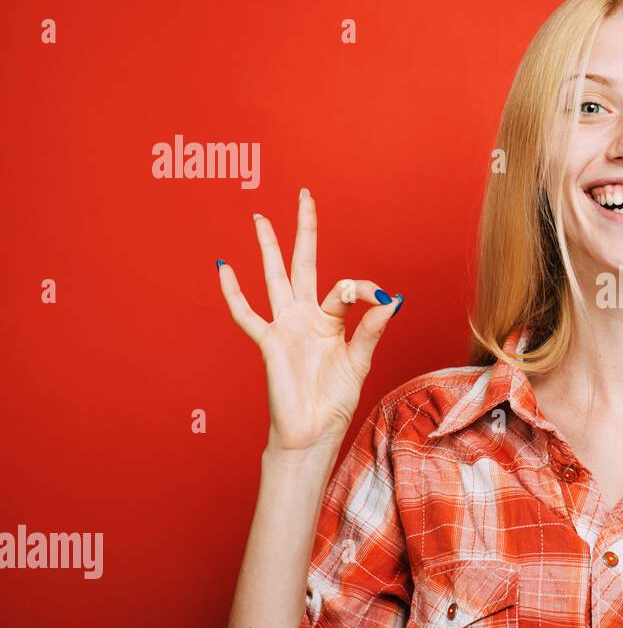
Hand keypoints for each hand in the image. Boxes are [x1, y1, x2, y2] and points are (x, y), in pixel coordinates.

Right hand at [216, 188, 402, 453]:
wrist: (313, 431)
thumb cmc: (335, 400)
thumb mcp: (359, 362)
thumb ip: (371, 331)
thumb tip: (392, 302)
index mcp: (331, 321)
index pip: (346, 289)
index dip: (366, 290)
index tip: (384, 300)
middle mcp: (305, 317)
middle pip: (304, 264)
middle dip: (304, 231)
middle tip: (304, 196)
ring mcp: (284, 326)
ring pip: (274, 278)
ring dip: (269, 248)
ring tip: (261, 219)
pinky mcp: (267, 342)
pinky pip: (246, 314)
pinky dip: (234, 292)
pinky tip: (225, 268)